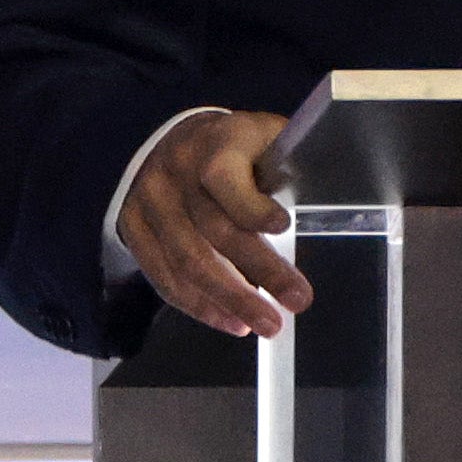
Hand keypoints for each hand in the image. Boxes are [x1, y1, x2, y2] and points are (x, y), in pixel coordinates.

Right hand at [119, 106, 310, 341]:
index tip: (283, 227)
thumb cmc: (238, 146)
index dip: (250, 205)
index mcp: (216, 143)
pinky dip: (198, 304)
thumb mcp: (266, 137)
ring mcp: (150, 202)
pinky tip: (231, 322)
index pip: (224, 176)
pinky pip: (163, 274)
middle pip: (213, 228)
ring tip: (267, 324)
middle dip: (260, 269)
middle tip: (297, 300)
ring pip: (187, 259)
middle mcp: (176, 172)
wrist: (171, 140)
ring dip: (230, 299)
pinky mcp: (133, 228)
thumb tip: (328, 210)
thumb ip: (289, 167)